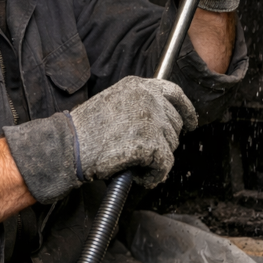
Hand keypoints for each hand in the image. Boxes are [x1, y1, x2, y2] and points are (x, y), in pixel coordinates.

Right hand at [3, 76, 196, 201]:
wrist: (69, 146)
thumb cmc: (86, 130)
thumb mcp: (114, 101)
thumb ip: (138, 103)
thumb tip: (162, 117)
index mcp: (139, 86)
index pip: (175, 93)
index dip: (186, 109)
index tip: (192, 122)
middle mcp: (149, 99)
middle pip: (175, 123)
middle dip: (165, 141)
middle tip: (144, 153)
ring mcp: (151, 120)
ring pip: (171, 145)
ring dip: (157, 158)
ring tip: (134, 162)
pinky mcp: (151, 144)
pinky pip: (164, 165)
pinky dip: (154, 175)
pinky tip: (140, 176)